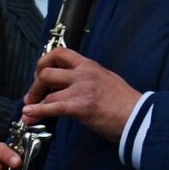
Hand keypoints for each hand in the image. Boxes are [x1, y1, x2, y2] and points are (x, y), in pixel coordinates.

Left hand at [23, 46, 141, 142]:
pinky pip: (52, 107)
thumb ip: (89, 78)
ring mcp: (82, 89)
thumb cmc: (126, 103)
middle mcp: (83, 74)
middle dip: (34, 85)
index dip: (44, 62)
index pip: (60, 52)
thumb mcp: (107, 80)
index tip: (39, 73)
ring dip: (34, 102)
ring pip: (47, 90)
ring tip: (29, 111)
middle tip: (32, 96)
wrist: (139, 117)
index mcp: (89, 65)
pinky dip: (37, 112)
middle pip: (47, 71)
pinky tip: (29, 116)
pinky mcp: (81, 106)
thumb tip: (73, 85)